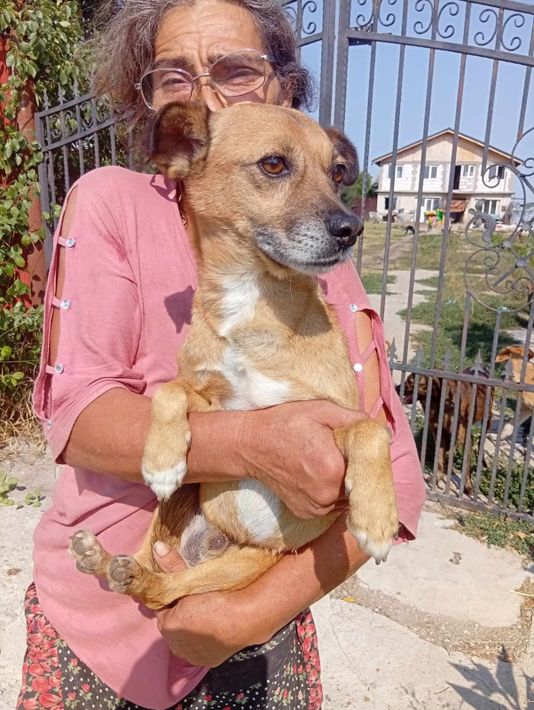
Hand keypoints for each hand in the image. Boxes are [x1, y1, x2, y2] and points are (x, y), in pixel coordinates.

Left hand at [152, 542, 262, 666]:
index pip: (163, 609)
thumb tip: (156, 547)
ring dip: (192, 627)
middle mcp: (175, 646)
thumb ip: (172, 565)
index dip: (172, 598)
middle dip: (181, 613)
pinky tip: (214, 625)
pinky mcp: (208, 661)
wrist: (245, 618)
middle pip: (174, 624)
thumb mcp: (192, 578)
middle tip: (195, 598)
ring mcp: (192, 656)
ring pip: (187, 637)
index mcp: (168, 626)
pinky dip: (204, 638)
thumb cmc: (216, 596)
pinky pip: (200, 647)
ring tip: (206, 610)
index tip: (183, 589)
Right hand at [237, 400, 364, 518]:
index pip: (369, 468)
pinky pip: (331, 505)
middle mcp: (326, 495)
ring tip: (328, 462)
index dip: (368, 457)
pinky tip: (317, 474)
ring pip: (346, 497)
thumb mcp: (321, 410)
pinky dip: (331, 492)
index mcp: (332, 469)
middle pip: (359, 485)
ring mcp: (315, 508)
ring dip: (345, 483)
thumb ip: (355, 420)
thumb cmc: (285, 423)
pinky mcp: (306, 513)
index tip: (361, 447)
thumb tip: (383, 433)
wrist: (250, 445)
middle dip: (356, 470)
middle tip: (341, 452)